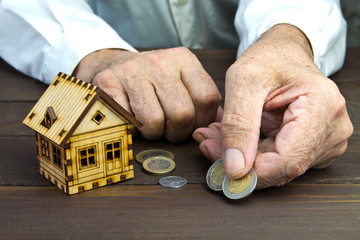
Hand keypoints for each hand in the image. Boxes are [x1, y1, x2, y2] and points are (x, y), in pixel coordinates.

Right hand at [73, 47, 220, 141]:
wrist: (114, 66)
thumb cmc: (154, 82)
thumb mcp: (182, 82)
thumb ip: (203, 101)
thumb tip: (219, 126)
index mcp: (184, 60)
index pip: (207, 98)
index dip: (202, 121)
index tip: (192, 125)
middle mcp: (159, 61)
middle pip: (182, 114)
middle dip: (177, 132)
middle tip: (169, 130)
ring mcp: (132, 71)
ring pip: (154, 121)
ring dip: (154, 133)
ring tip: (150, 125)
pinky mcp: (108, 83)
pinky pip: (128, 122)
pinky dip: (132, 130)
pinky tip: (132, 120)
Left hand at [193, 24, 352, 188]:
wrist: (283, 53)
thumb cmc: (268, 59)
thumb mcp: (243, 82)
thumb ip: (238, 125)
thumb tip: (235, 169)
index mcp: (323, 107)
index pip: (288, 161)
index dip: (252, 170)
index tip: (220, 162)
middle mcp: (332, 128)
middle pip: (283, 166)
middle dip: (242, 161)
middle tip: (210, 142)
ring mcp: (326, 139)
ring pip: (278, 167)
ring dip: (244, 156)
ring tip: (219, 134)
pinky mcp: (315, 145)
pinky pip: (280, 161)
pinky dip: (253, 153)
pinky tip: (236, 136)